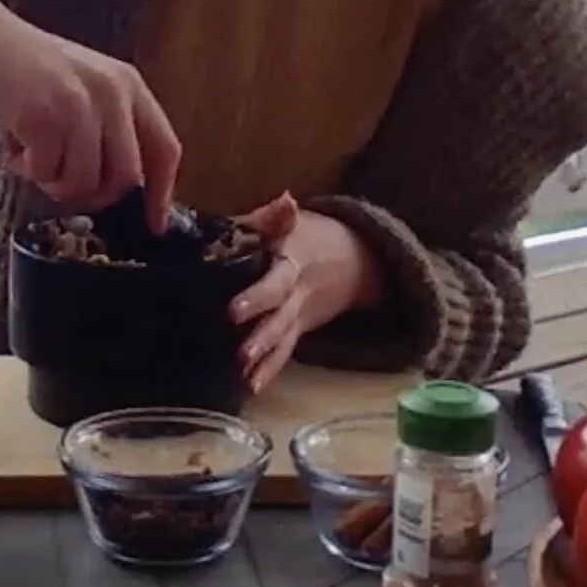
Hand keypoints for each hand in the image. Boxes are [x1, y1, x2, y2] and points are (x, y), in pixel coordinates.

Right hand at [0, 0, 180, 225]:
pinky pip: (46, 173)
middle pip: (126, 177)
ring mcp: (78, 104)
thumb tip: (122, 187)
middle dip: (94, 194)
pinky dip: (28, 170)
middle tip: (62, 182)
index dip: (162, 193)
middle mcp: (112, 93)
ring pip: (85, 182)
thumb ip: (109, 126)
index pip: (165, 148)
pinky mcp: (43, 117)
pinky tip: (16, 146)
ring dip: (55, 182)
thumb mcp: (84, 85)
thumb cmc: (25, 67)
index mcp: (128, 85)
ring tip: (34, 155)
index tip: (153, 223)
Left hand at [229, 196, 384, 392]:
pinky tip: (251, 387)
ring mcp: (299, 311)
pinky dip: (269, 370)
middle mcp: (296, 286)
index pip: (276, 274)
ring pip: (283, 333)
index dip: (258, 292)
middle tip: (238, 341)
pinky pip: (285, 351)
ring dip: (265, 354)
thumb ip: (274, 217)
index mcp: (290, 255)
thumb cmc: (305, 238)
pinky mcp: (298, 329)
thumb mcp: (291, 223)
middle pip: (280, 306)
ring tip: (244, 370)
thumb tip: (286, 199)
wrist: (353, 261)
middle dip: (261, 325)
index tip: (233, 309)